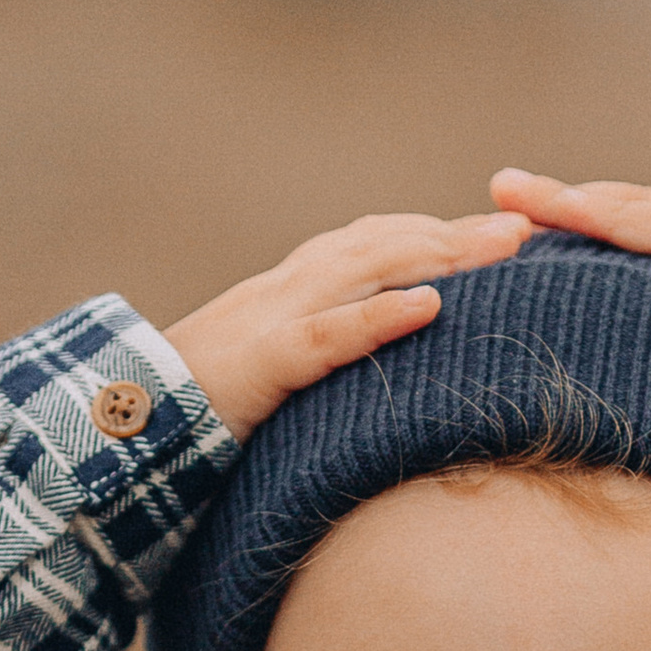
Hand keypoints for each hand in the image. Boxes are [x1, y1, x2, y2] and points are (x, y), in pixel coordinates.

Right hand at [164, 210, 529, 443]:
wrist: (124, 423)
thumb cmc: (201, 409)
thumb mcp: (275, 378)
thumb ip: (322, 361)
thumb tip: (378, 366)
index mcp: (295, 289)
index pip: (379, 246)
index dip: (439, 235)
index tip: (503, 232)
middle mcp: (292, 286)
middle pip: (387, 243)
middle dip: (458, 232)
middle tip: (526, 227)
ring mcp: (277, 316)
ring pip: (369, 268)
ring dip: (440, 253)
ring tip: (502, 247)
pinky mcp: (264, 362)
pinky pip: (329, 334)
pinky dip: (379, 316)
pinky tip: (430, 306)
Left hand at [489, 168, 650, 269]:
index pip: (620, 224)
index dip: (574, 220)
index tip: (526, 223)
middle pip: (604, 206)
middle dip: (550, 200)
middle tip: (500, 188)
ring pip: (609, 204)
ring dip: (555, 197)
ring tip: (505, 187)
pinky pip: (633, 220)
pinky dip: (591, 212)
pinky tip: (554, 204)